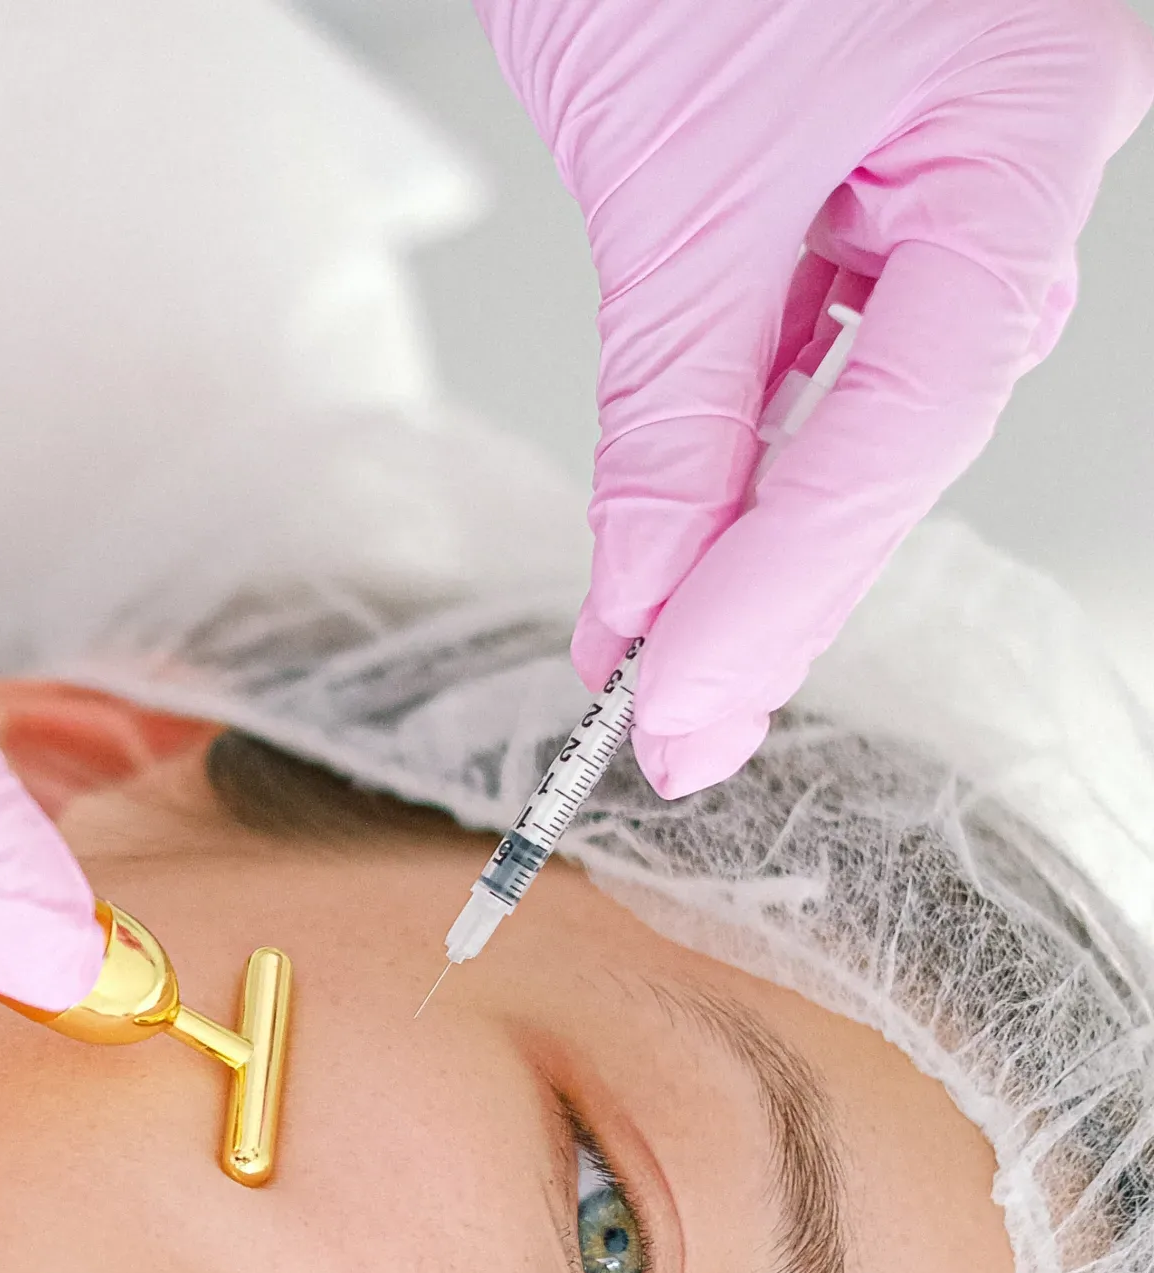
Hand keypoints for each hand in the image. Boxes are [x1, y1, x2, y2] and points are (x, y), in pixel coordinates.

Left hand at [474, 0, 1153, 796]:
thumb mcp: (679, 171)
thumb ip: (674, 388)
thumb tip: (648, 584)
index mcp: (1019, 142)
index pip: (898, 429)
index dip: (783, 590)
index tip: (676, 715)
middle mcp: (1007, 176)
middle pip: (891, 436)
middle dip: (770, 591)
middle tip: (664, 737)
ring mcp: (946, 181)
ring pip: (854, 403)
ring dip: (751, 530)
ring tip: (656, 659)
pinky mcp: (877, 181)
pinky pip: (820, 341)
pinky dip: (738, 439)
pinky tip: (683, 533)